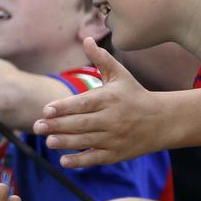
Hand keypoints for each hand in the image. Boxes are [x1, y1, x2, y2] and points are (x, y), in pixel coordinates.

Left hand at [32, 37, 165, 167]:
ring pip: (86, 141)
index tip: (46, 109)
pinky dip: (80, 161)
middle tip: (38, 127)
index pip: (84, 103)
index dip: (64, 107)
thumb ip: (101, 59)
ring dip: (65, 143)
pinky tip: (63, 160)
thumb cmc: (135, 95)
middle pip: (81, 123)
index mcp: (110, 99)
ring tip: (48, 141)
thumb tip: (86, 39)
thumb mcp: (120, 75)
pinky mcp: (117, 154)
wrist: (163, 121)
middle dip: (57, 126)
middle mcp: (112, 119)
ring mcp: (115, 138)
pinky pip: (96, 158)